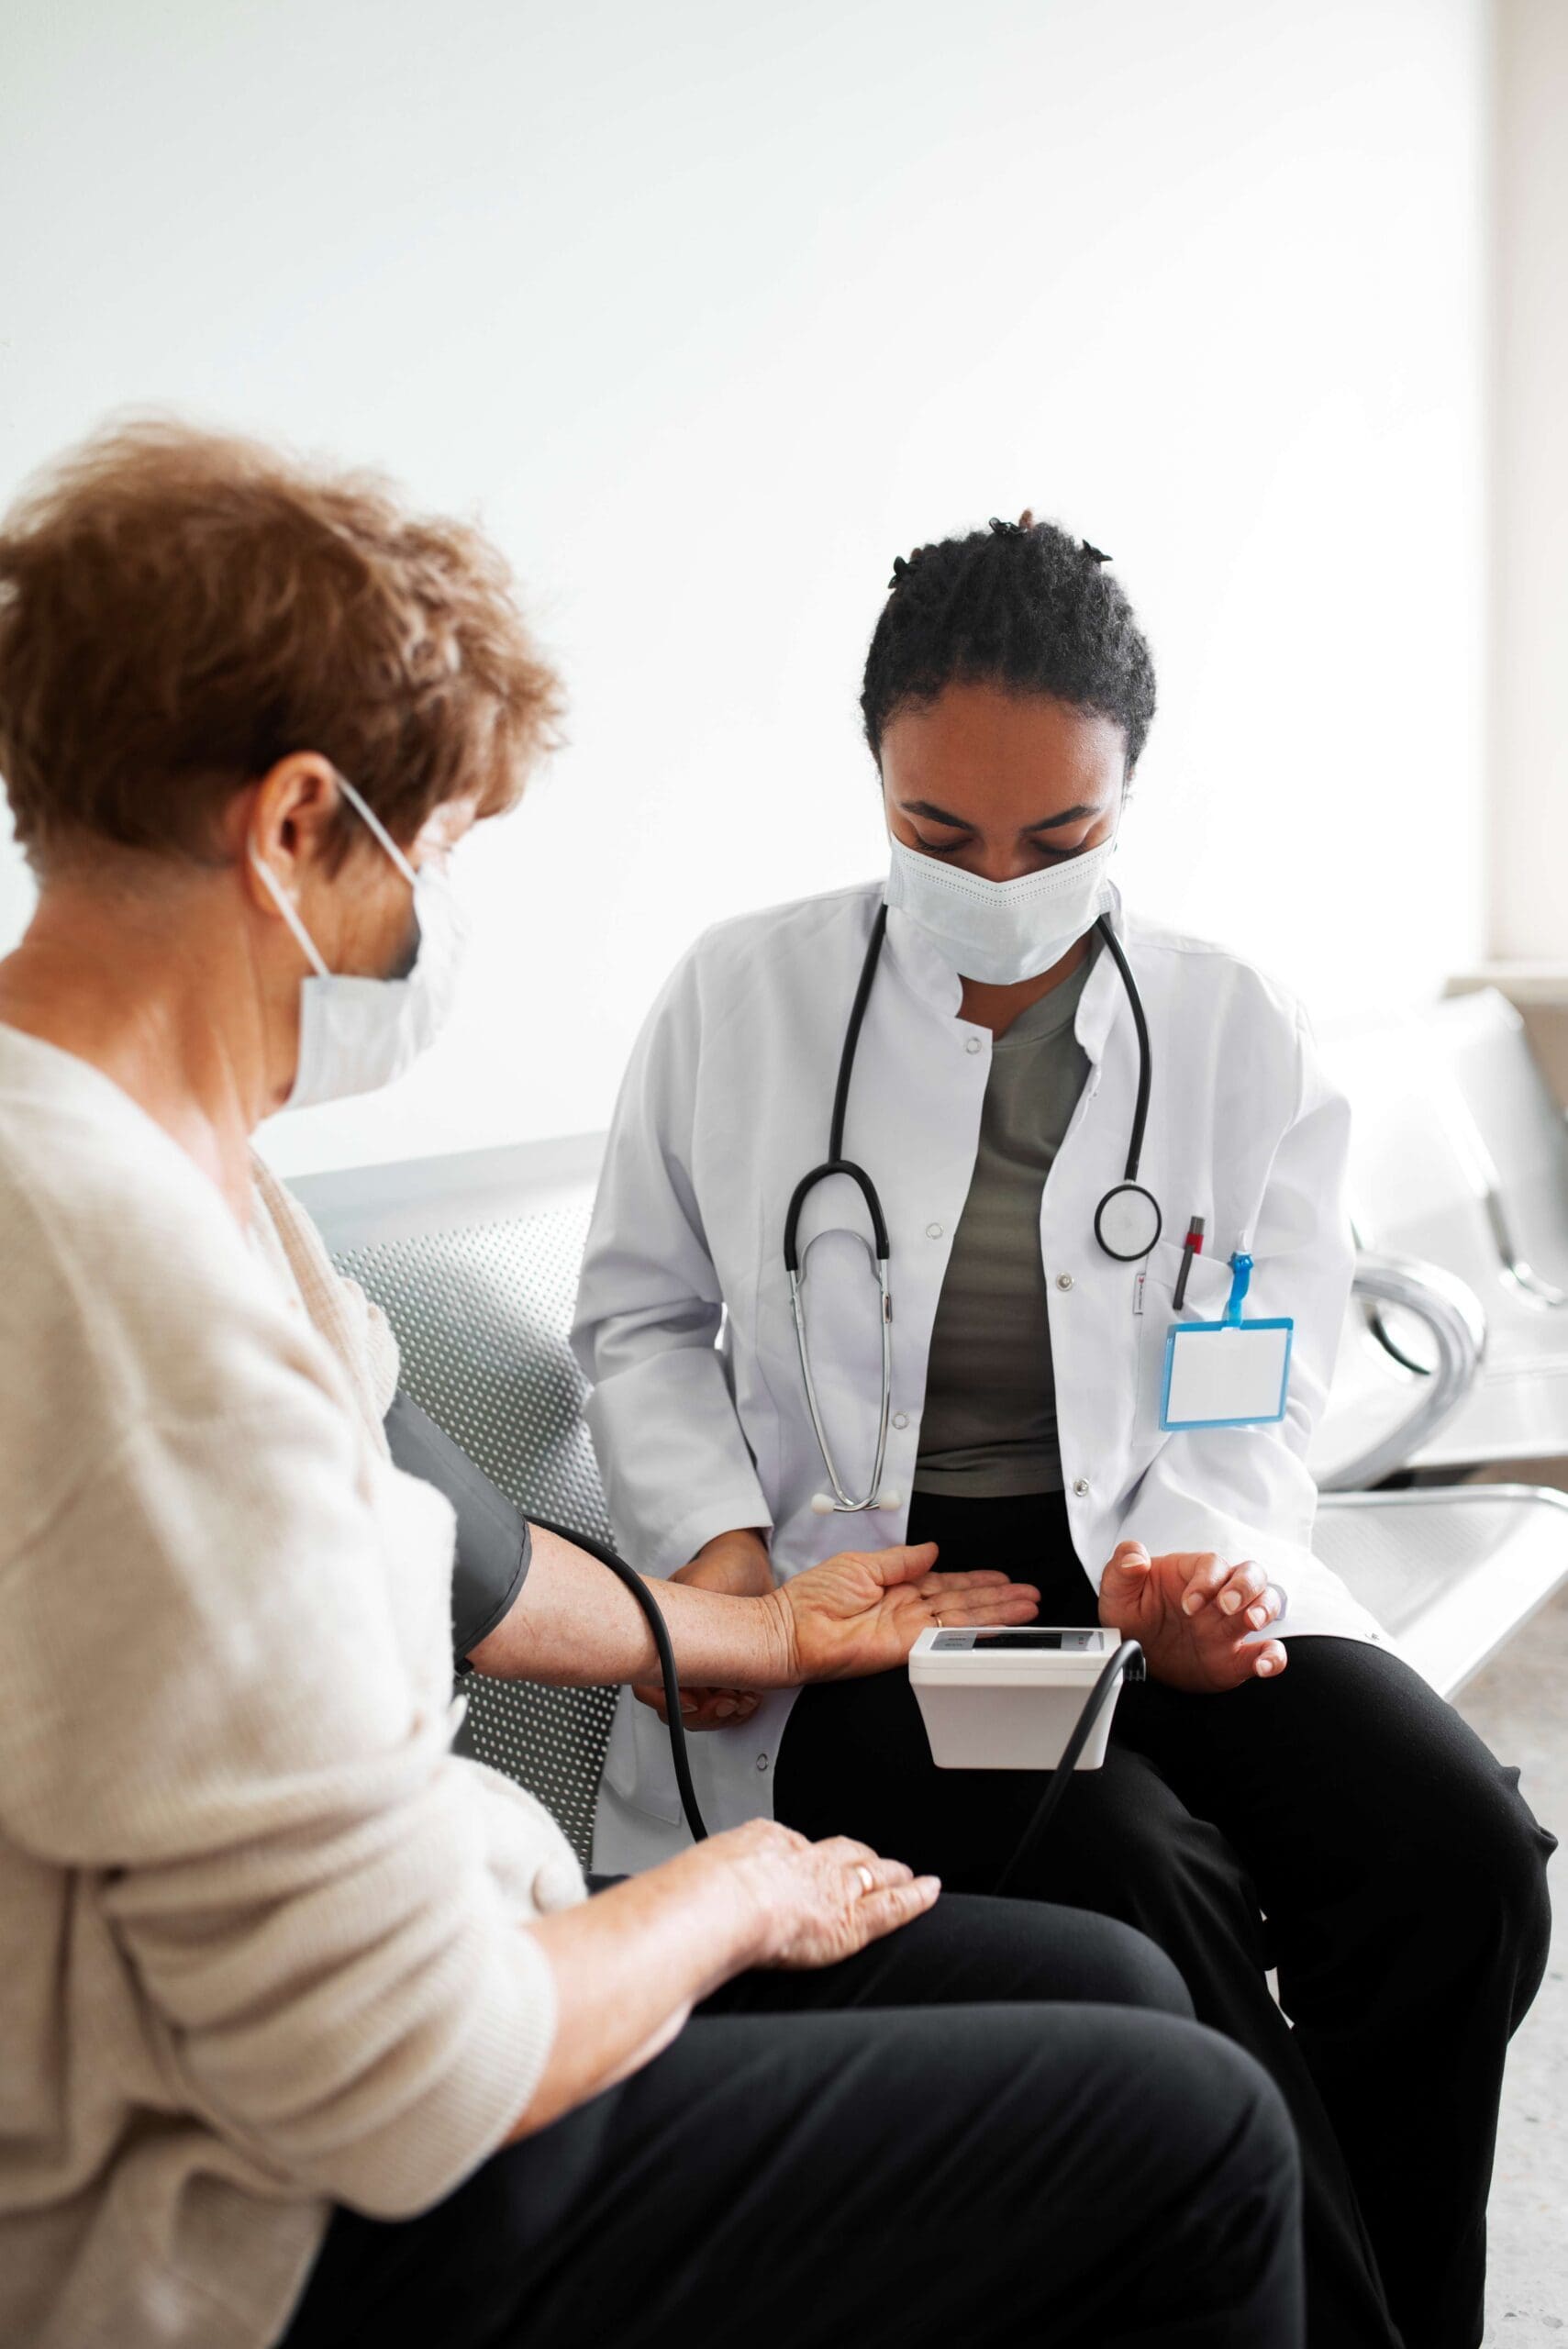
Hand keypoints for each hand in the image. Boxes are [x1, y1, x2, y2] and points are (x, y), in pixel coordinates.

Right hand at [633, 1529, 774, 1729]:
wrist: (751, 1569)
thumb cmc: (722, 1569)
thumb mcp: (703, 1581)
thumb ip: (686, 1602)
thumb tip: (679, 1629)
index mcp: (663, 1642)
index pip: (647, 1687)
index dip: (666, 1701)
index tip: (693, 1701)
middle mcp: (679, 1661)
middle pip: (676, 1709)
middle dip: (702, 1715)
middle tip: (726, 1702)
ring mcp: (703, 1673)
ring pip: (700, 1714)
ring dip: (723, 1715)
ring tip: (745, 1698)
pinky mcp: (727, 1677)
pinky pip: (725, 1708)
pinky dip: (739, 1710)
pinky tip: (753, 1697)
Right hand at [711, 1818, 940, 1968]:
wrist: (722, 1905)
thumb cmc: (700, 1897)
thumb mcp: (691, 1878)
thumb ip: (694, 1889)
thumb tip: (674, 1902)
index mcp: (762, 1842)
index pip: (789, 1845)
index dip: (802, 1856)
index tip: (801, 1862)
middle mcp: (803, 1858)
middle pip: (839, 1852)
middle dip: (855, 1855)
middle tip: (867, 1857)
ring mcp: (831, 1886)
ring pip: (871, 1874)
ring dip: (889, 1872)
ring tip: (904, 1873)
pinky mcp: (852, 1918)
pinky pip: (892, 1905)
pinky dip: (914, 1897)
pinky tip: (929, 1891)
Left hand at [774, 1541, 1039, 1685]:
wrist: (788, 1629)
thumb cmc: (810, 1599)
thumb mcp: (861, 1564)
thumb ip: (901, 1559)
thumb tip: (931, 1548)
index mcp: (897, 1588)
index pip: (947, 1584)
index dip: (977, 1581)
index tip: (1003, 1578)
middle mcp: (906, 1610)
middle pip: (962, 1602)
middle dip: (998, 1598)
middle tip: (1029, 1594)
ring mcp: (907, 1631)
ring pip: (961, 1619)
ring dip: (996, 1612)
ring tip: (1025, 1606)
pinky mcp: (904, 1648)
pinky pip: (944, 1637)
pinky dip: (971, 1631)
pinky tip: (995, 1625)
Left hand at [1097, 1543, 1286, 1693]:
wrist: (1137, 1659)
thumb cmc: (1132, 1617)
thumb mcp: (1117, 1593)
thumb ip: (1122, 1568)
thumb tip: (1135, 1558)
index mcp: (1192, 1574)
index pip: (1212, 1564)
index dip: (1206, 1580)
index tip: (1188, 1604)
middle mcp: (1218, 1595)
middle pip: (1250, 1575)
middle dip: (1244, 1587)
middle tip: (1226, 1606)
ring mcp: (1230, 1624)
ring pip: (1266, 1603)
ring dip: (1264, 1610)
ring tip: (1251, 1623)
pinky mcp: (1236, 1656)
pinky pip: (1266, 1651)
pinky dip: (1274, 1656)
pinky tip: (1265, 1664)